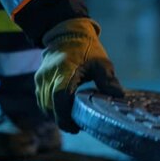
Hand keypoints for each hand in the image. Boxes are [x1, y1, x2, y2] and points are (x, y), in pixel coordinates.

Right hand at [35, 18, 123, 132]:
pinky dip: (51, 108)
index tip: (75, 127)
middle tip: (77, 127)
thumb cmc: (87, 49)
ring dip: (56, 115)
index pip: (59, 98)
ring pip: (44, 105)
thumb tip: (120, 96)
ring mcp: (41, 78)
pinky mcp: (39, 80)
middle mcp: (49, 76)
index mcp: (65, 71)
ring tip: (72, 120)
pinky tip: (63, 111)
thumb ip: (108, 80)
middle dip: (62, 120)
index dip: (65, 115)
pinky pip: (41, 99)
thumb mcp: (102, 63)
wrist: (67, 33)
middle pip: (50, 106)